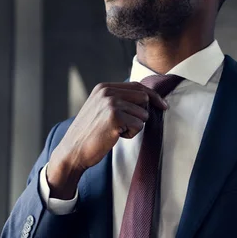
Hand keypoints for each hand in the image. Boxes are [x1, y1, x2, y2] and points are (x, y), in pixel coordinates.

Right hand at [46, 82, 167, 198]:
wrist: (73, 151)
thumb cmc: (89, 134)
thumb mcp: (100, 109)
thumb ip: (118, 100)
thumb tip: (146, 98)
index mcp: (104, 87)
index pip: (137, 86)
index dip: (153, 96)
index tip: (164, 106)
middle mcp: (107, 91)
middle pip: (144, 97)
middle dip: (142, 114)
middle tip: (127, 126)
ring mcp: (111, 103)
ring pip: (143, 114)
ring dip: (134, 127)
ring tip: (115, 132)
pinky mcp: (115, 117)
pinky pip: (139, 126)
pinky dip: (130, 134)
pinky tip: (115, 136)